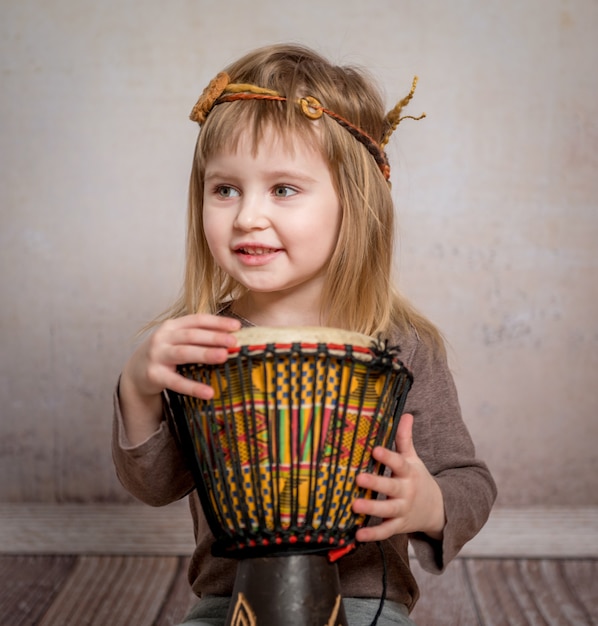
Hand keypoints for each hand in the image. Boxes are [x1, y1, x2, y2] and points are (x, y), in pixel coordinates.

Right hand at [119, 314, 240, 443]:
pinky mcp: (154, 375)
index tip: (237, 326)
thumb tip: (231, 338)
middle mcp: (163, 338)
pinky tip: (208, 393)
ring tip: (223, 356)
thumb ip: (198, 337)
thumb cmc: (164, 354)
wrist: (135, 372)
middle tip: (234, 342)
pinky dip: (193, 387)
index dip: (217, 322)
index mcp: (172, 326)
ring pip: (184, 353)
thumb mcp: (177, 340)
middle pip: (192, 335)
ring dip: (204, 354)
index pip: (197, 320)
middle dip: (214, 337)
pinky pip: (176, 382)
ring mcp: (157, 356)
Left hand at [352, 413, 445, 541]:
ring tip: (354, 505)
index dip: (387, 457)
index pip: (398, 463)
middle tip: (358, 478)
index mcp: (408, 473)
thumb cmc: (418, 479)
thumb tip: (407, 414)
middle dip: (375, 483)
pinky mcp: (399, 526)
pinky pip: (385, 532)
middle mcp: (406, 491)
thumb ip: (405, 439)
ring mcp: (403, 510)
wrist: (438, 510)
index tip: (374, 450)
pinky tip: (357, 534)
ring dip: (371, 509)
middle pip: (391, 488)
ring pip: (387, 511)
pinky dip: (372, 535)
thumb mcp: (413, 459)